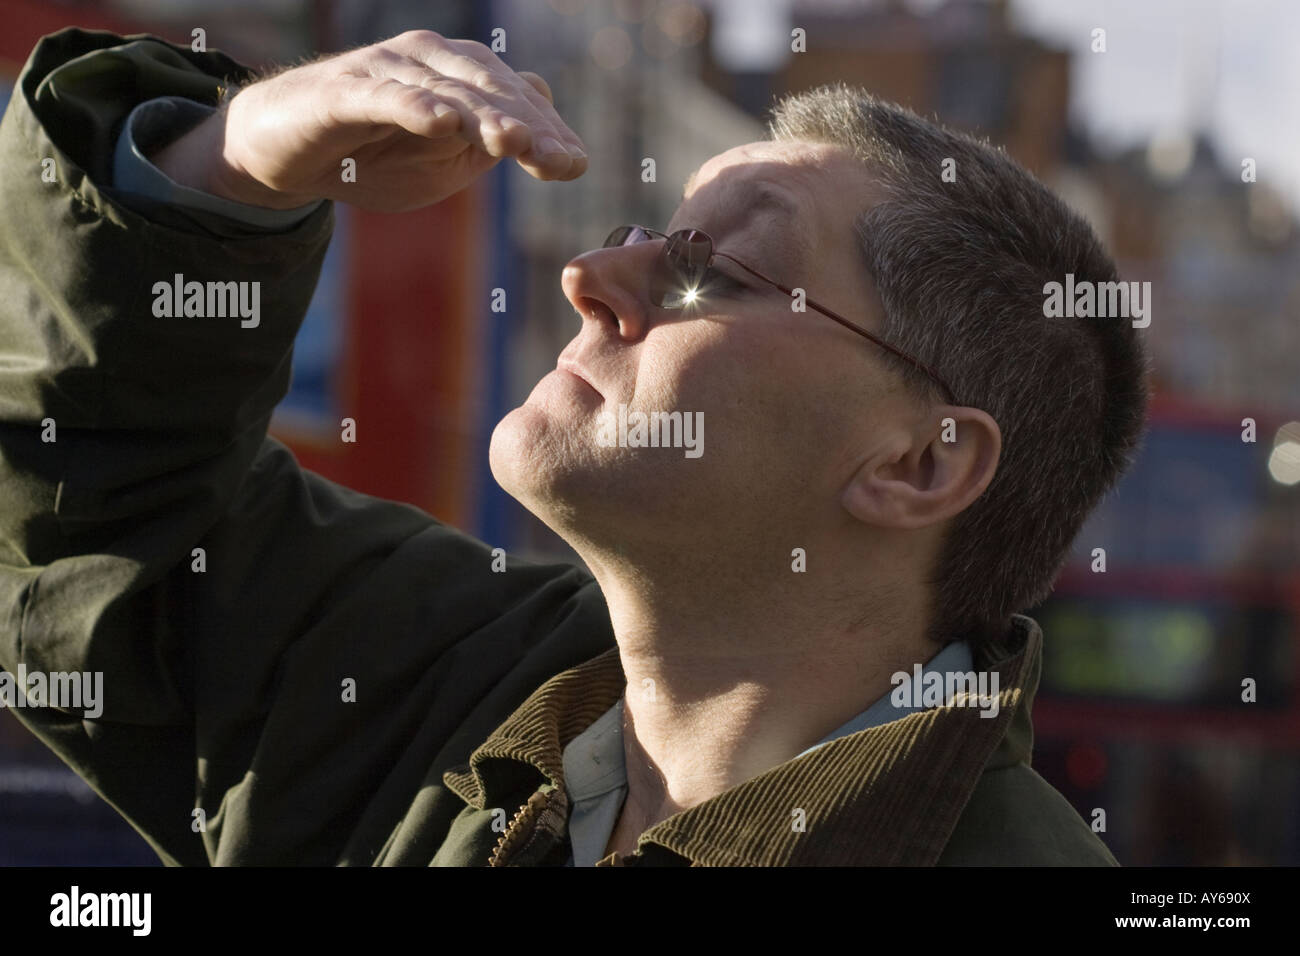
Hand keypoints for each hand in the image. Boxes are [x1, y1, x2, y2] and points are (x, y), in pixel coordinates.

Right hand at [152, 30, 586, 212]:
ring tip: (514, 142)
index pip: (517, 102)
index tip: (575, 166)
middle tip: (560, 161)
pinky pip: (386, 96)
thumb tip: (551, 143)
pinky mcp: (345, 90)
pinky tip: (441, 123)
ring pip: (447, 92)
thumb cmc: (374, 154)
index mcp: (464, 80)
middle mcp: (432, 62)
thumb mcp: (443, 165)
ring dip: (483, 116)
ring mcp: (389, 70)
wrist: (289, 149)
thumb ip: (491, 150)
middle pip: (492, 92)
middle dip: (529, 127)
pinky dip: (415, 107)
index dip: (548, 133)